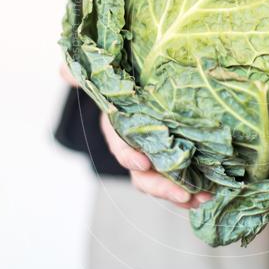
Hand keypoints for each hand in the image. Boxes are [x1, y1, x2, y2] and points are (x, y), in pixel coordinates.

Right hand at [60, 63, 210, 207]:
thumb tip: (62, 71)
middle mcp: (134, 149)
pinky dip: (192, 191)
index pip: (120, 145)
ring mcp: (153, 160)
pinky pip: (178, 182)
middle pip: (143, 176)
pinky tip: (207, 195)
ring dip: (181, 194)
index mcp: (118, 128)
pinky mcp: (172, 164)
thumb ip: (86, 75)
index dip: (128, 155)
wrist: (143, 92)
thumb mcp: (108, 77)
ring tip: (202, 198)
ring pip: (162, 184)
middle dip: (161, 187)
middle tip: (184, 192)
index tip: (143, 163)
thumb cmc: (126, 83)